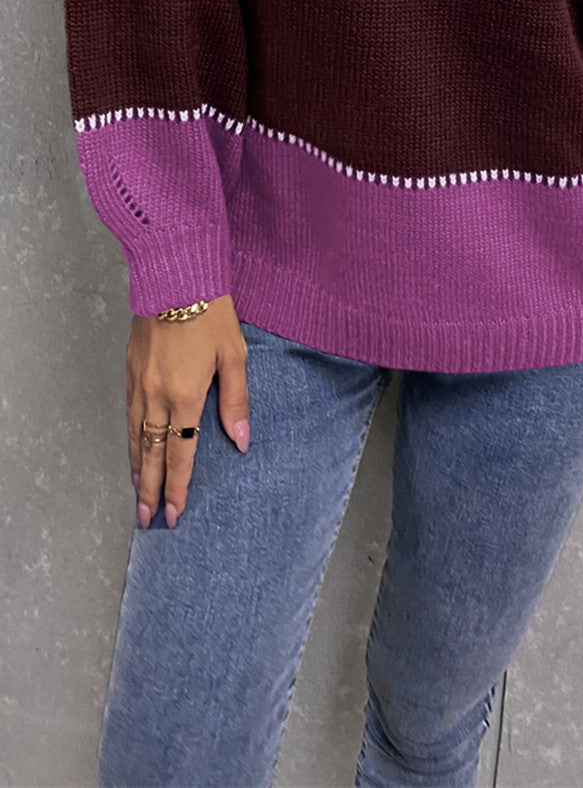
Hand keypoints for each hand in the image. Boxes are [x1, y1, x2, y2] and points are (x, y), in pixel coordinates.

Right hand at [126, 293, 249, 528]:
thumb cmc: (211, 314)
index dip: (177, 486)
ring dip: (136, 467)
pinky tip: (134, 447)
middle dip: (150, 489)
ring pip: (135, 436)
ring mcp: (139, 383)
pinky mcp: (130, 369)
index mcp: (186, 395)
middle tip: (148, 519)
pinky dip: (130, 438)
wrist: (176, 277)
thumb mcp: (235, 356)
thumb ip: (236, 401)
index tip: (174, 512)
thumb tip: (241, 441)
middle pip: (151, 453)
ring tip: (138, 492)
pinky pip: (128, 414)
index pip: (180, 452)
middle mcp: (157, 395)